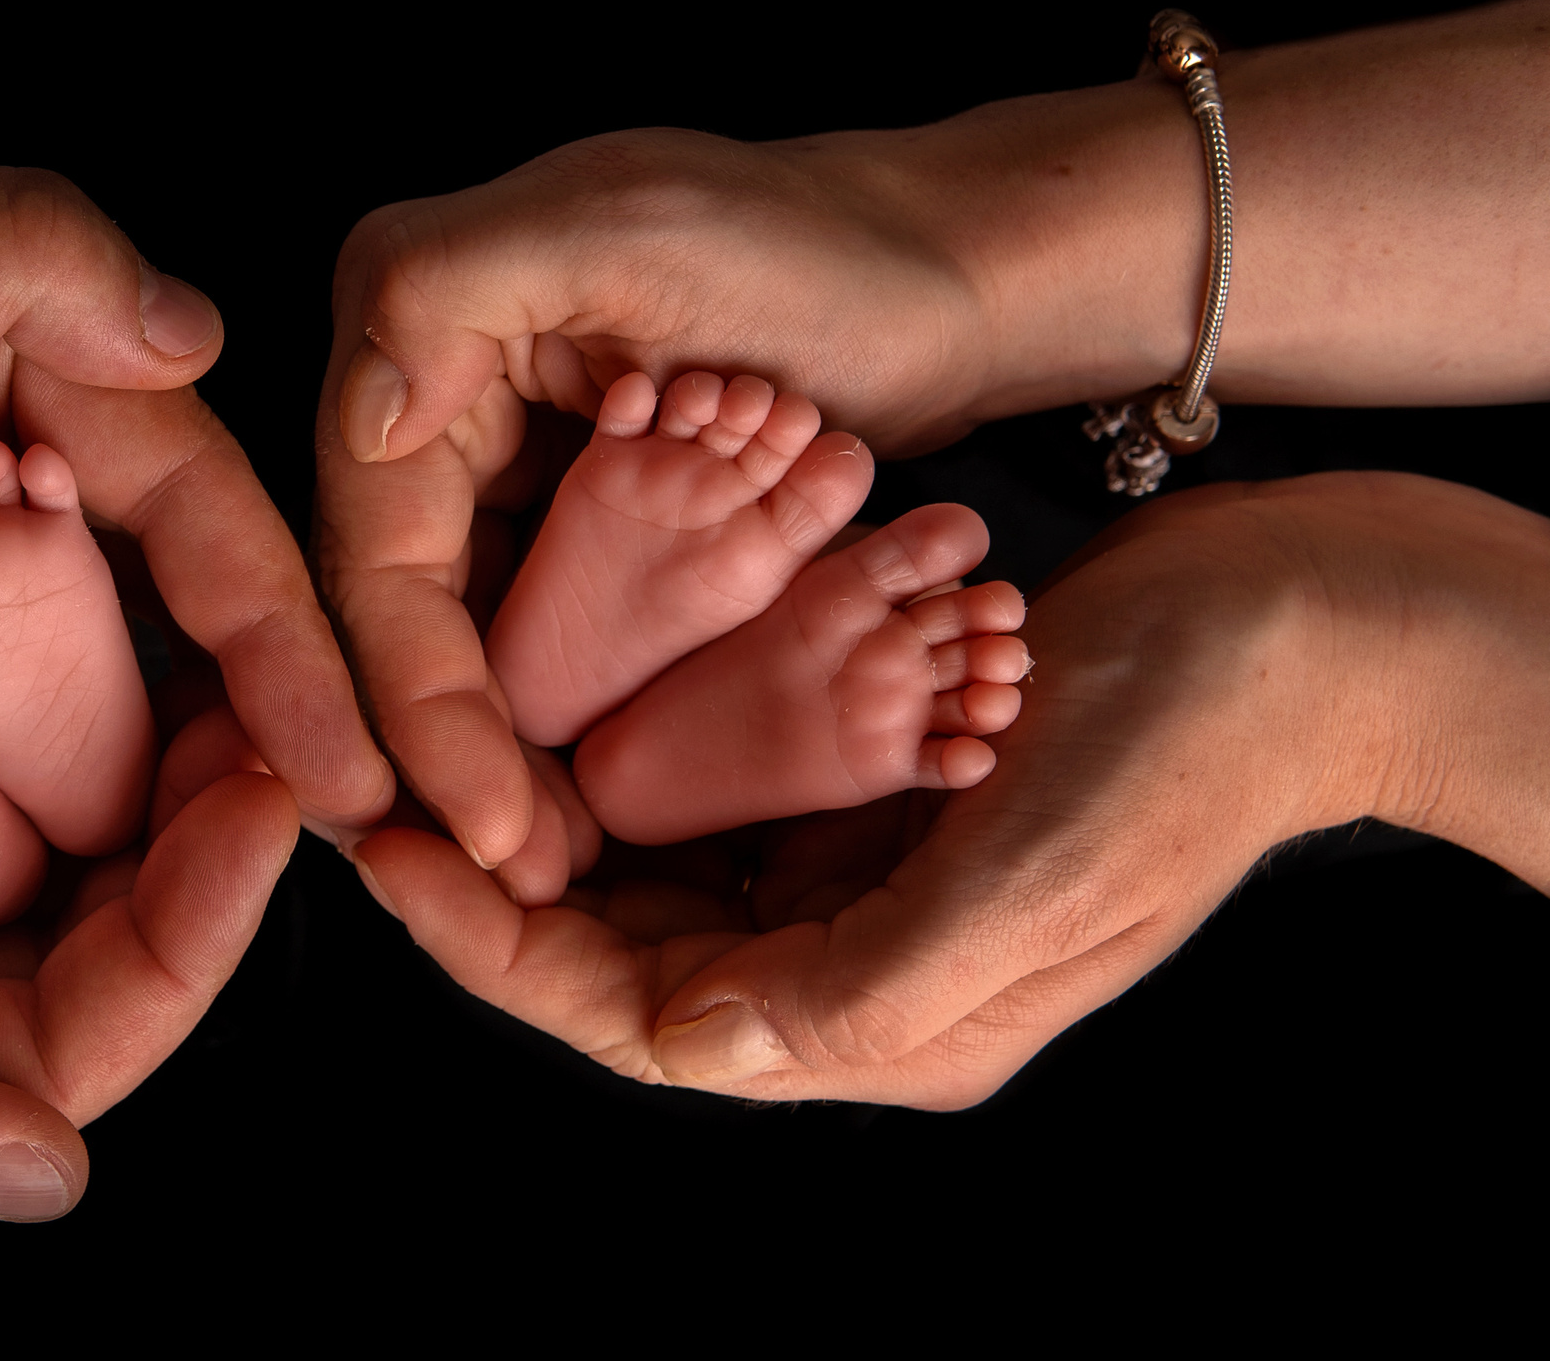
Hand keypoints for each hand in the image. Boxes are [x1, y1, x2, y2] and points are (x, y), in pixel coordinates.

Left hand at [0, 138, 386, 826]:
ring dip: (136, 725)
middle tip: (314, 839)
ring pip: (62, 614)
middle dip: (240, 694)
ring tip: (211, 857)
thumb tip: (203, 329)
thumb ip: (11, 263)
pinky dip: (17, 729)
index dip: (281, 632)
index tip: (350, 772)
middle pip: (148, 559)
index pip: (185, 483)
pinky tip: (55, 818)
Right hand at [0, 588, 299, 1248]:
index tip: (274, 806)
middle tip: (270, 704)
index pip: (74, 1036)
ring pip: (16, 821)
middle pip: (70, 925)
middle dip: (176, 824)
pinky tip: (61, 600)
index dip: (191, 932)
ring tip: (199, 637)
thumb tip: (52, 1177)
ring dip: (102, 739)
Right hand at [314, 126, 1006, 872]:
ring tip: (560, 867)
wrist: (943, 266)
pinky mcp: (594, 510)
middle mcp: (441, 411)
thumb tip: (357, 423)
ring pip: (483, 637)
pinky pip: (558, 629)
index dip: (417, 704)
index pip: (382, 562)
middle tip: (519, 874)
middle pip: (417, 616)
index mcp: (413, 343)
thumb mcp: (614, 229)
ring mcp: (516, 467)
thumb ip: (447, 294)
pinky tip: (603, 800)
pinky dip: (583, 709)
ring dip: (516, 750)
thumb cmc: (804, 232)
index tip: (480, 825)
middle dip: (456, 752)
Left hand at [351, 473, 1549, 1104]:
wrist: (1314, 626)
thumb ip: (857, 986)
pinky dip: (630, 738)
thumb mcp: (1030, 878)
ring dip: (542, 800)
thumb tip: (689, 1050)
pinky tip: (550, 672)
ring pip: (651, 858)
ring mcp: (858, 871)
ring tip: (424, 726)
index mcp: (879, 1016)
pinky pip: (712, 778)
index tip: (381, 855)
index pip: (628, 1006)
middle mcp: (851, 961)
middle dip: (488, 871)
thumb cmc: (1190, 749)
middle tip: (364, 779)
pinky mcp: (869, 784)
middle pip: (615, 940)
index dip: (490, 943)